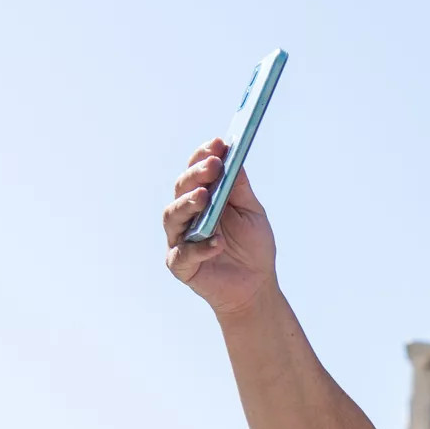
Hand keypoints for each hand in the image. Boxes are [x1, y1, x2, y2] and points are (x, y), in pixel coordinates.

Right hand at [163, 139, 278, 316]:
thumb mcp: (252, 213)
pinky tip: (217, 243)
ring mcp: (179, 238)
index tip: (219, 143)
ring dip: (187, 204)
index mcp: (202, 197)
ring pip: (173, 216)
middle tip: (214, 165)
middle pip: (182, 188)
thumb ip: (240, 189)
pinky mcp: (180, 264)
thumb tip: (233, 158)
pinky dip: (200, 248)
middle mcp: (186, 214)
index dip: (204, 155)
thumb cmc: (253, 246)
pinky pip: (184, 254)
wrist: (256, 285)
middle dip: (197, 174)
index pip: (196, 171)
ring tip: (204, 198)